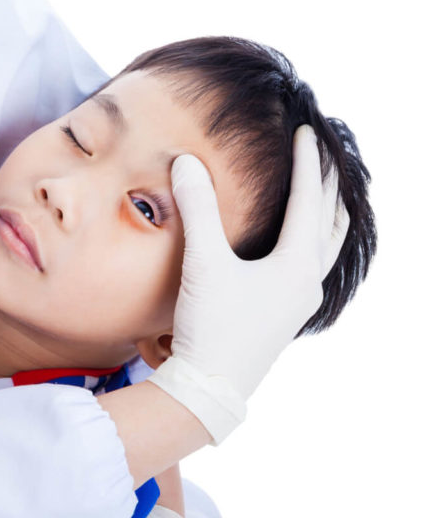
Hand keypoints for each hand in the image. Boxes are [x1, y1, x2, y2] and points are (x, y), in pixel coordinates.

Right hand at [150, 125, 348, 442]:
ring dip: (330, 216)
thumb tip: (187, 161)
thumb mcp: (202, 263)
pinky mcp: (285, 316)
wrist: (209, 387)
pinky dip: (315, 243)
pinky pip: (313, 267)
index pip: (308, 200)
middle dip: (328, 184)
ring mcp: (299, 302)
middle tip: (324, 152)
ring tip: (330, 196)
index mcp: (296, 264)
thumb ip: (197, 210)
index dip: (306, 162)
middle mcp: (307, 281)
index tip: (305, 131)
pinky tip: (299, 249)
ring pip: (327, 248)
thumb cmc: (210, 327)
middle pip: (330, 222)